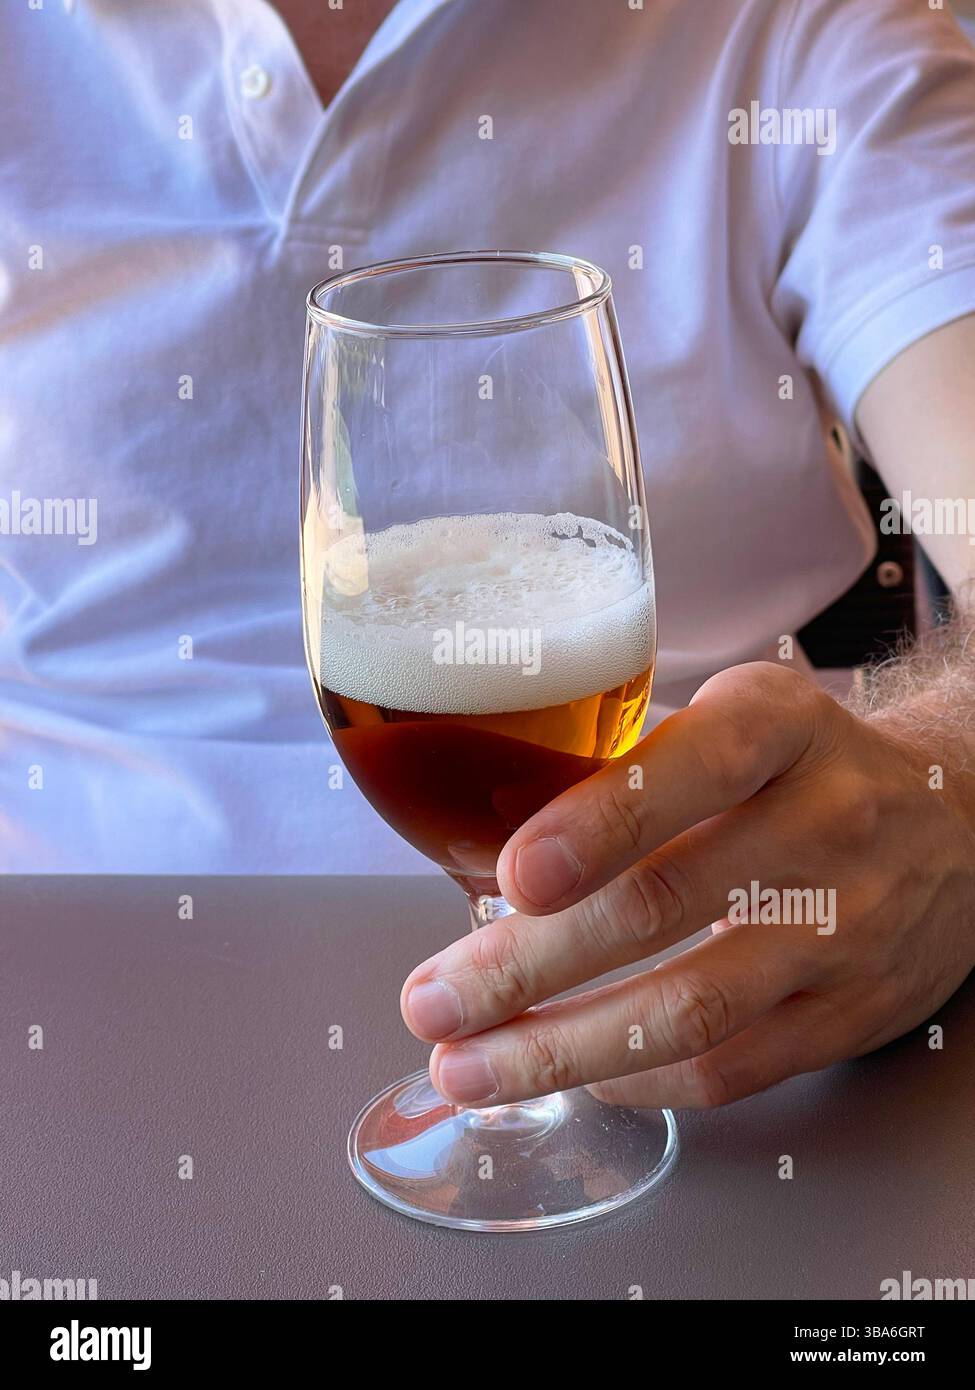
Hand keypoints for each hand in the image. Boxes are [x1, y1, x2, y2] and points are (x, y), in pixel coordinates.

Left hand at [400, 663, 974, 1107]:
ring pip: (691, 1007)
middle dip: (527, 964)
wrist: (955, 822)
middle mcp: (825, 821)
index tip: (513, 877)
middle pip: (663, 903)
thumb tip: (475, 835)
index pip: (694, 769)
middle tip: (434, 999)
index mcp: (781, 726)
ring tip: (470, 1065)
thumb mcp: (736, 721)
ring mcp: (847, 926)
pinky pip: (730, 1068)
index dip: (600, 824)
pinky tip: (575, 1073)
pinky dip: (636, 1080)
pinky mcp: (853, 1013)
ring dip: (561, 1049)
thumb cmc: (803, 768)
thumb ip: (626, 765)